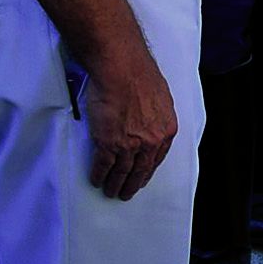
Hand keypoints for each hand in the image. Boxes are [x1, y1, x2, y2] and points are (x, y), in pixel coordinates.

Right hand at [83, 42, 177, 199]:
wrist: (122, 70)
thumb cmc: (139, 75)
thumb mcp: (161, 97)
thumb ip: (156, 114)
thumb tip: (149, 121)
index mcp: (165, 130)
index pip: (157, 158)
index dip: (148, 171)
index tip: (142, 177)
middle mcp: (150, 141)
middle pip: (141, 170)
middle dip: (132, 184)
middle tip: (126, 193)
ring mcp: (129, 145)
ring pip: (122, 172)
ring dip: (115, 184)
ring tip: (110, 191)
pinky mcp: (108, 143)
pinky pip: (103, 165)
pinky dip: (99, 175)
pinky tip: (97, 180)